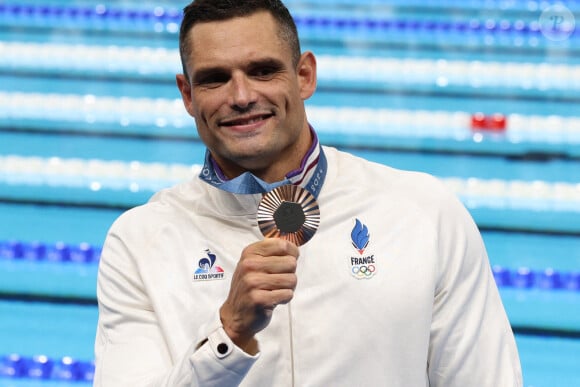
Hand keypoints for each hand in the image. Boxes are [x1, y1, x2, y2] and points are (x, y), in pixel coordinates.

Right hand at [220, 238, 298, 353]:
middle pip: (291, 263)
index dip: (292, 253)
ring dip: (288, 288)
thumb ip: (272, 253)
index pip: (282, 245)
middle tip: (277, 281)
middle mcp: (249, 265)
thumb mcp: (254, 264)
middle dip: (289, 273)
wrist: (235, 315)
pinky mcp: (259, 299)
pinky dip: (284, 298)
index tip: (287, 261)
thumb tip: (295, 248)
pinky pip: (287, 294)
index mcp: (250, 253)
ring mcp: (253, 282)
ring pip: (292, 279)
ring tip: (275, 291)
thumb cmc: (249, 288)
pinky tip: (273, 300)